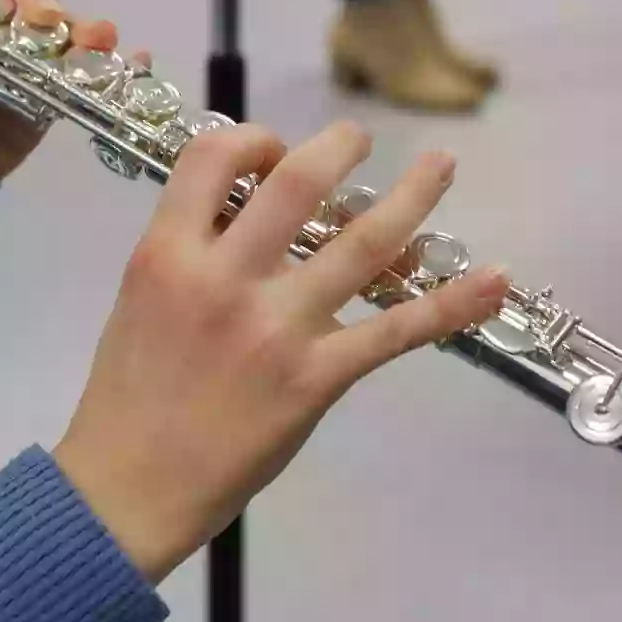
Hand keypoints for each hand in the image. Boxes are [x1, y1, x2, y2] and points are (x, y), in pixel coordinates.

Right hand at [53, 122, 509, 583]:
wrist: (131, 484)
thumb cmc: (129, 393)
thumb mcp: (138, 298)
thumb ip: (189, 251)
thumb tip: (248, 211)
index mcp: (167, 255)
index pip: (213, 159)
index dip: (252, 139)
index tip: (271, 152)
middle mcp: (225, 280)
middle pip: (297, 184)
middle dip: (339, 147)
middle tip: (359, 137)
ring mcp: (277, 329)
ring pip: (362, 245)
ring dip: (412, 197)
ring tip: (440, 166)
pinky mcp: (316, 378)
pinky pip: (395, 331)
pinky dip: (451, 302)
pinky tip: (492, 280)